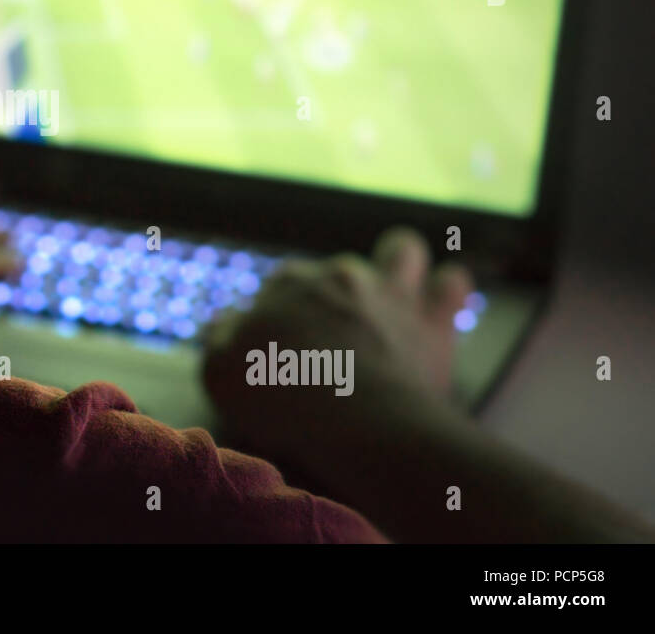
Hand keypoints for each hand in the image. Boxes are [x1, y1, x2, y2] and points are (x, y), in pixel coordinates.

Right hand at [202, 227, 471, 457]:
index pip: (280, 287)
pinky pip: (452, 283)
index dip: (281, 315)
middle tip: (332, 341)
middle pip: (335, 273)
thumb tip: (228, 321)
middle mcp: (338, 274)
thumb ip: (221, 338)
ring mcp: (389, 291)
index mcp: (286, 284)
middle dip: (334, 295)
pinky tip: (440, 304)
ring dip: (398, 266)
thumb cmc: (283, 398)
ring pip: (401, 251)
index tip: (282, 349)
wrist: (356, 421)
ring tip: (393, 296)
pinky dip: (446, 291)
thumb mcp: (221, 372)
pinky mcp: (433, 318)